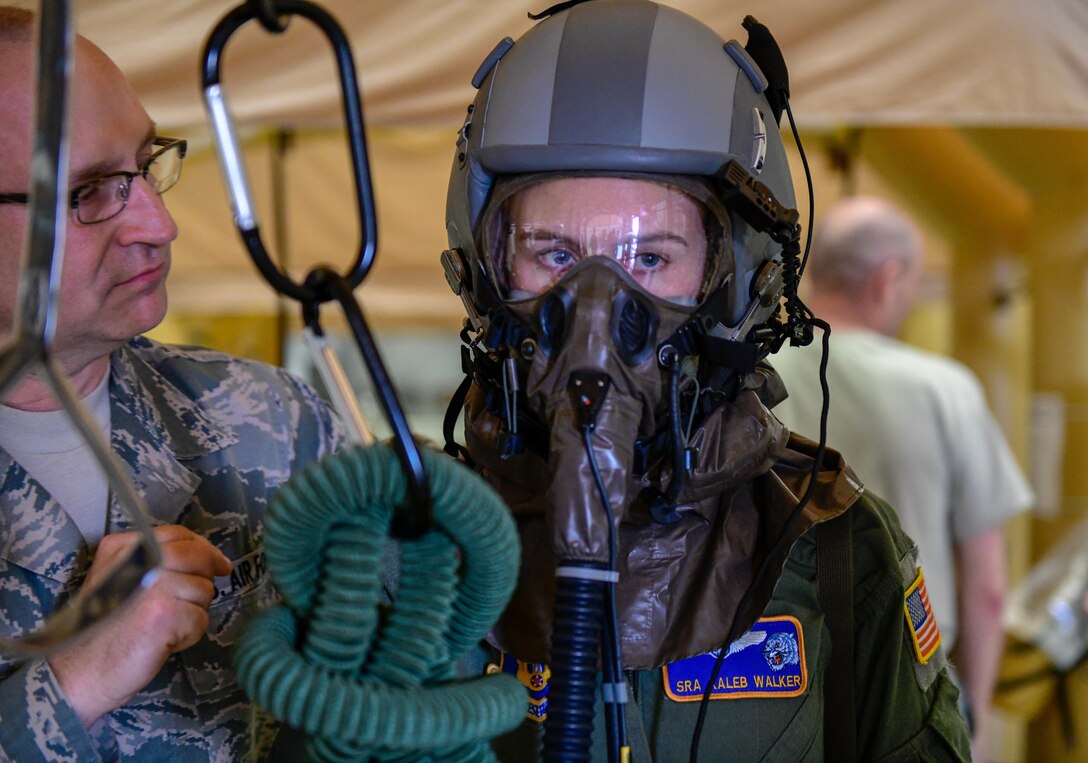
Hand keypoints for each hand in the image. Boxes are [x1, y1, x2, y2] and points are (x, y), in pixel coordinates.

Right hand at [48, 525, 231, 727]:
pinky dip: (189, 635)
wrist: (80, 672)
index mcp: (123, 548)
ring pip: (204, 589)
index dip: (204, 549)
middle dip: (203, 581)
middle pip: (198, 557)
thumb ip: (154, 561)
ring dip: (193, 612)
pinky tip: (163, 642)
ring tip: (162, 627)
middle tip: (187, 604)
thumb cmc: (105, 631)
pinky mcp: (165, 613)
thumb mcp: (120, 580)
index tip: (217, 564)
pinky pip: (201, 618)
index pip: (178, 535)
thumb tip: (210, 557)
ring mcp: (153, 586)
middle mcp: (138, 561)